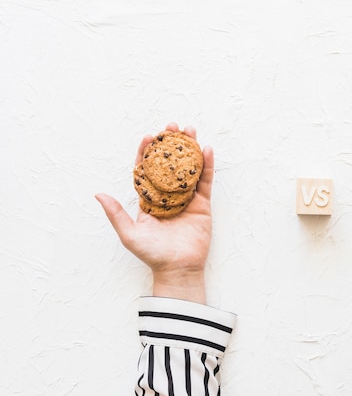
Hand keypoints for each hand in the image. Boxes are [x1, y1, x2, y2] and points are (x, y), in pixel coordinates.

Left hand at [96, 123, 213, 303]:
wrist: (178, 269)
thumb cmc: (152, 254)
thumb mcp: (129, 234)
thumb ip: (116, 213)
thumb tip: (98, 194)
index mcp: (150, 200)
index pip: (148, 170)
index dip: (147, 152)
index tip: (148, 136)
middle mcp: (168, 195)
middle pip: (170, 164)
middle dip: (171, 144)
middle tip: (172, 126)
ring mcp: (187, 198)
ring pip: (189, 168)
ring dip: (190, 149)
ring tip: (190, 131)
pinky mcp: (203, 204)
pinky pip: (205, 181)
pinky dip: (207, 165)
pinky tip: (207, 149)